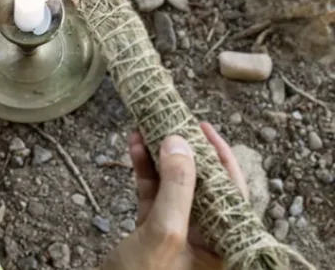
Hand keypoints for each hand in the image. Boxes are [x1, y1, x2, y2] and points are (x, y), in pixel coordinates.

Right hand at [102, 124, 249, 269]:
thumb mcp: (164, 235)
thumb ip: (176, 188)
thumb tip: (180, 142)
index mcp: (224, 248)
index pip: (233, 194)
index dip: (220, 158)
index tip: (202, 126)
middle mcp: (206, 241)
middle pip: (202, 186)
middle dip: (184, 151)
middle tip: (171, 119)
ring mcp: (179, 236)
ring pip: (174, 186)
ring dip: (158, 155)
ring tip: (145, 126)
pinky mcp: (153, 234)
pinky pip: (154, 194)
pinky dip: (144, 170)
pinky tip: (133, 147)